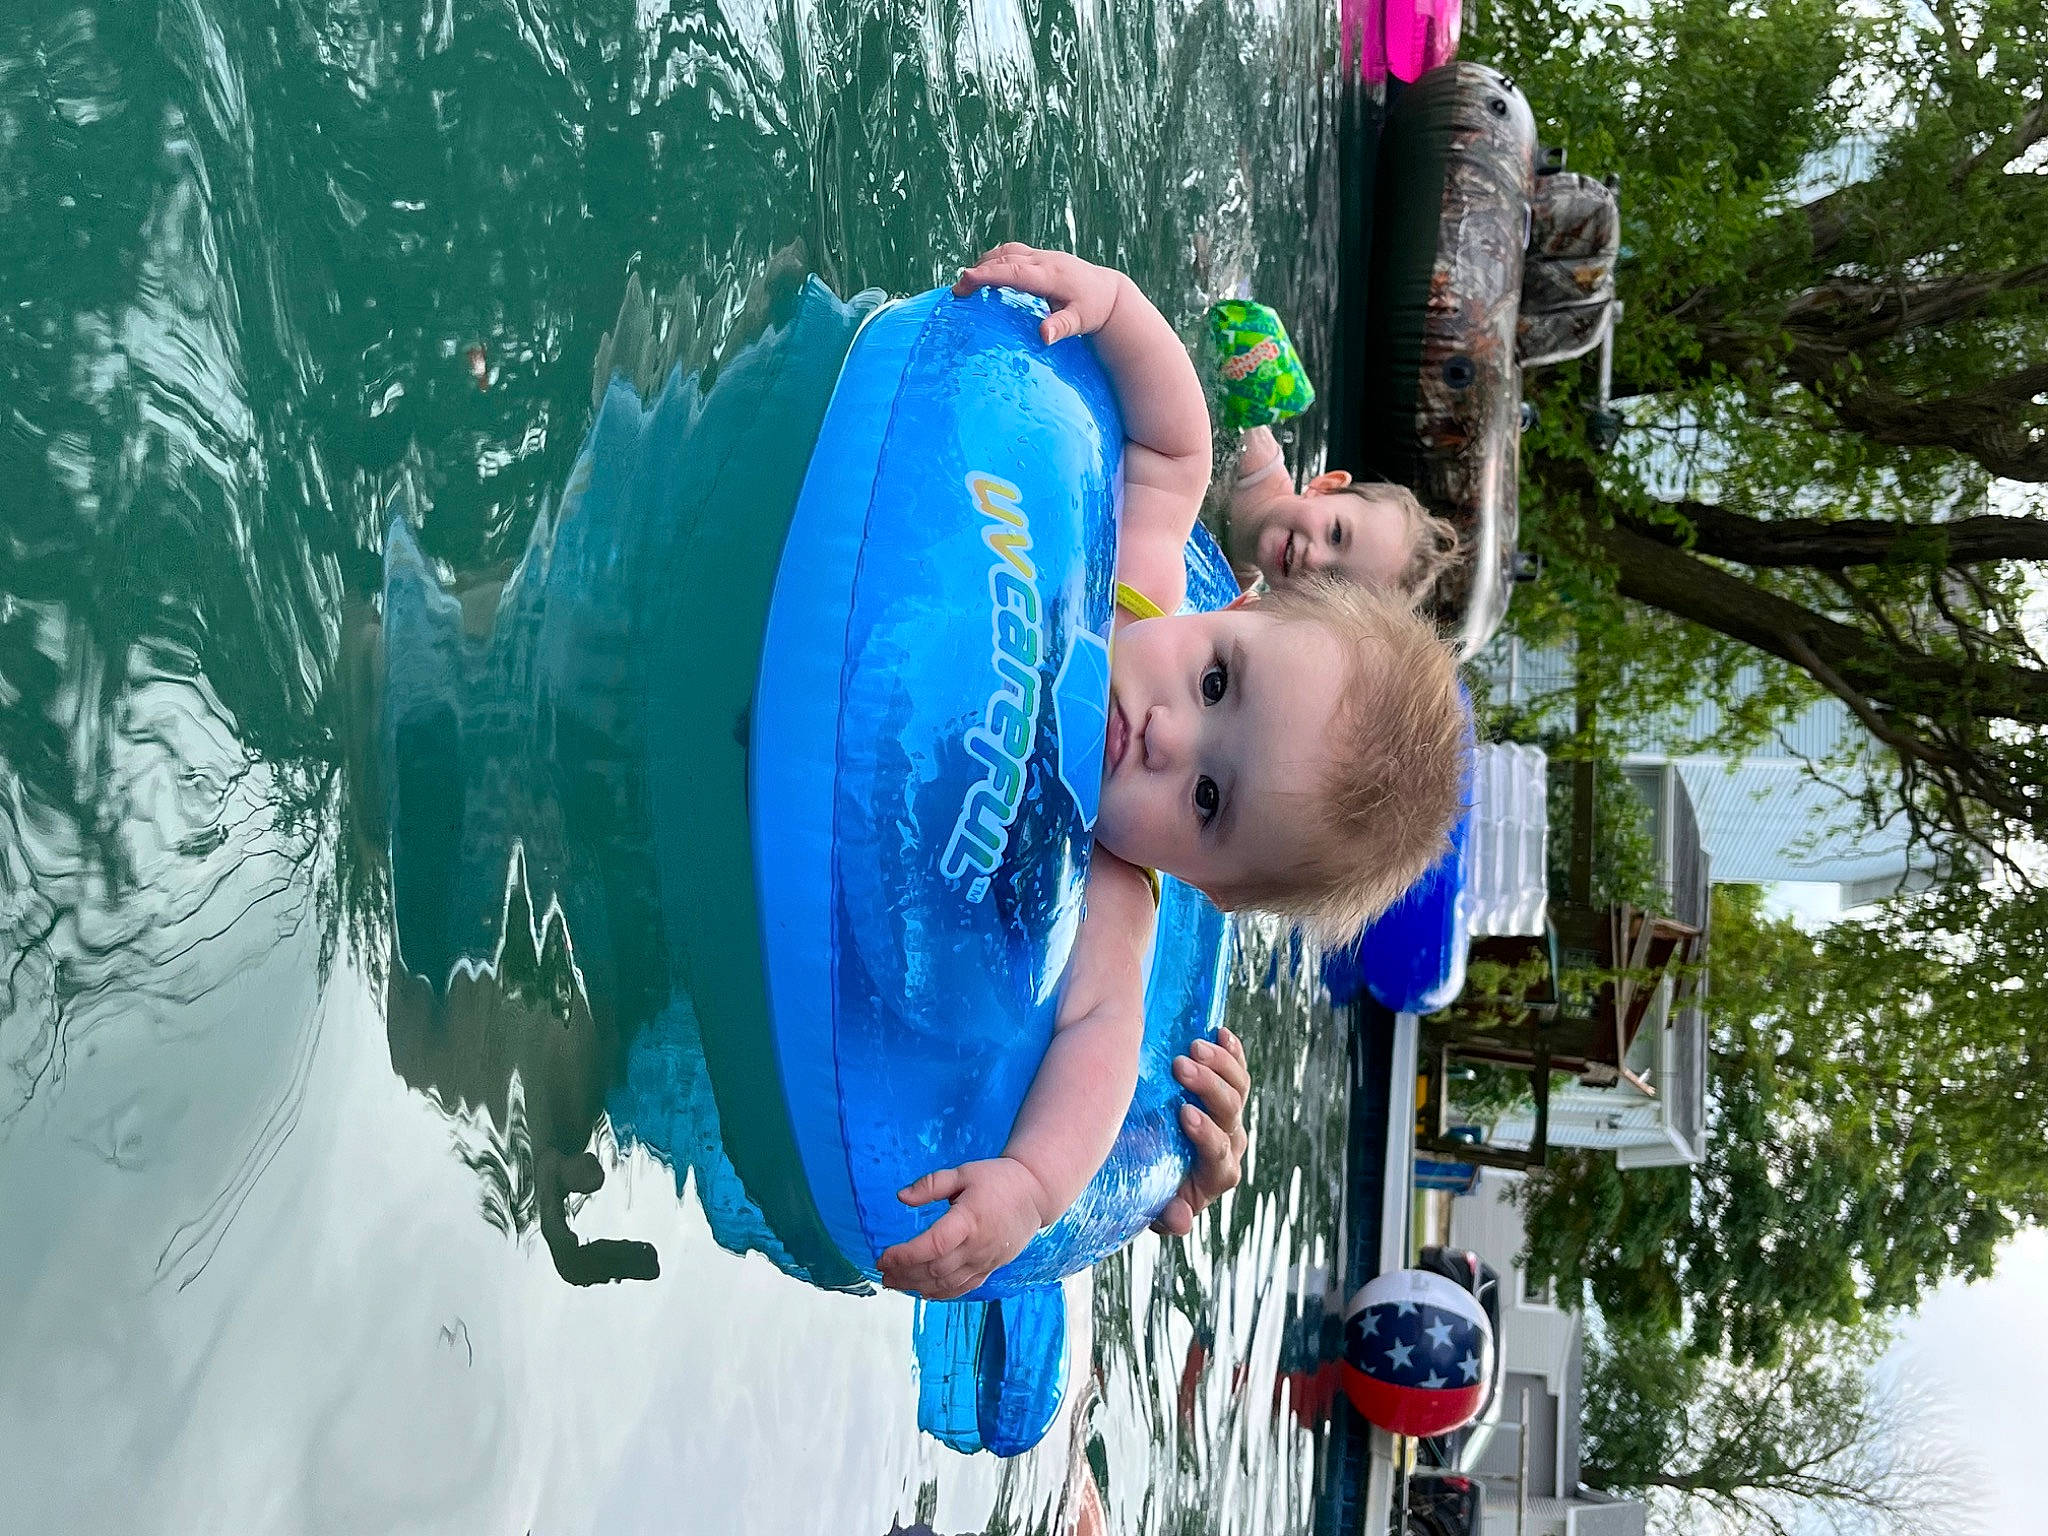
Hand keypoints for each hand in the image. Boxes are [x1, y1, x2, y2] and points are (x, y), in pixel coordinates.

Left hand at [878, 1157, 1048, 1299]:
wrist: (1035, 1194)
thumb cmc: (997, 1179)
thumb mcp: (963, 1172)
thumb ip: (931, 1184)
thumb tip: (901, 1197)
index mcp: (969, 1220)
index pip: (934, 1245)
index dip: (906, 1255)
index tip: (884, 1256)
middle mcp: (977, 1246)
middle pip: (936, 1270)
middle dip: (905, 1274)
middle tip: (883, 1273)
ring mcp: (985, 1261)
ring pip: (947, 1284)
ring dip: (918, 1287)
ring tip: (895, 1283)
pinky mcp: (990, 1268)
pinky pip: (963, 1288)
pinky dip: (941, 1294)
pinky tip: (923, 1292)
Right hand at [953, 243, 1126, 346]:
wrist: (1108, 291)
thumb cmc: (1093, 309)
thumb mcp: (1081, 322)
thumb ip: (1062, 327)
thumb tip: (1044, 336)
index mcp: (1051, 275)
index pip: (1014, 272)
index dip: (988, 274)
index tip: (965, 279)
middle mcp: (1044, 260)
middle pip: (1005, 259)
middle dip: (979, 271)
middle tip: (958, 290)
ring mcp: (1042, 256)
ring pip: (1007, 252)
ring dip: (986, 263)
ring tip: (967, 281)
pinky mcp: (1040, 257)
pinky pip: (1013, 253)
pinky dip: (996, 261)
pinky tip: (986, 273)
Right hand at [1151, 1027, 1249, 1236]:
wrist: (1158, 1167)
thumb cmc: (1153, 1189)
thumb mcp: (1155, 1207)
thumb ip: (1167, 1214)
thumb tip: (1180, 1219)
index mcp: (1216, 1174)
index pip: (1218, 1154)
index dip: (1206, 1134)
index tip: (1184, 1113)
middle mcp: (1230, 1143)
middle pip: (1230, 1112)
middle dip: (1208, 1088)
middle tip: (1180, 1067)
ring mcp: (1231, 1117)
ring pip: (1238, 1087)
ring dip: (1218, 1064)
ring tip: (1192, 1046)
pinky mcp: (1229, 1093)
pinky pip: (1238, 1069)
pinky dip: (1231, 1050)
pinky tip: (1219, 1032)